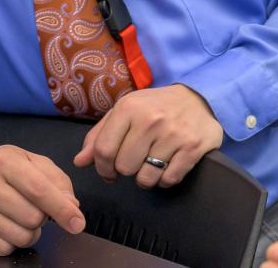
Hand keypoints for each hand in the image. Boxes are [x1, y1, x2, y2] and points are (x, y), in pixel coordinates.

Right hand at [0, 145, 84, 255]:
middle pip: (33, 218)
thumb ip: (57, 181)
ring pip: (21, 237)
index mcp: (4, 161)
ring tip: (17, 216)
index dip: (62, 209)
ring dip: (28, 232)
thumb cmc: (4, 170)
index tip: (77, 223)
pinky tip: (2, 225)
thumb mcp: (32, 162)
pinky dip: (10, 242)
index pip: (39, 190)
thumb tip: (72, 207)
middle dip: (41, 217)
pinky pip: (4, 249)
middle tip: (31, 206)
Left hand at [73, 84, 223, 188]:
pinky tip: (167, 166)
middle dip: (126, 170)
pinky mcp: (192, 147)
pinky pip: (168, 180)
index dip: (102, 168)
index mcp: (129, 108)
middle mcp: (150, 120)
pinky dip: (165, 180)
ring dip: (146, 178)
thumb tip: (79, 161)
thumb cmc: (155, 107)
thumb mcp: (125, 111)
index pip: (104, 150)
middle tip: (136, 161)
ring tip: (151, 164)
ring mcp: (173, 134)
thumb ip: (100, 135)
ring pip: (146, 178)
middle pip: (124, 167)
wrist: (198, 98)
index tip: (108, 172)